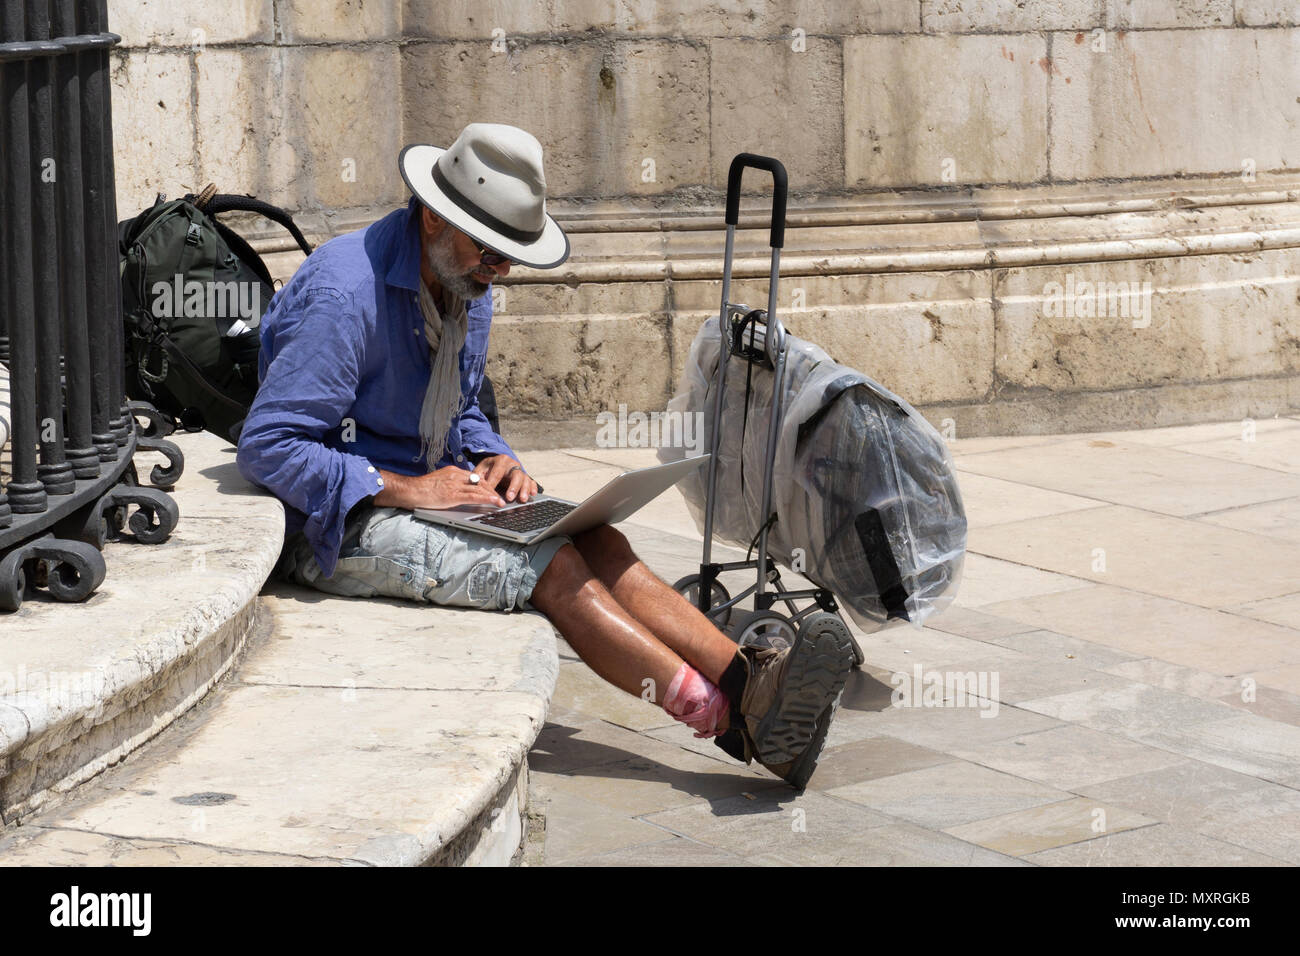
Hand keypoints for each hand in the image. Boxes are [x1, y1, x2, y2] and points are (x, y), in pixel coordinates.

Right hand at [373, 465, 505, 510]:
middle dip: (492, 490)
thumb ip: (449, 483)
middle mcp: (455, 475)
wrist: (410, 491)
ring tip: (501, 502)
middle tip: (500, 497)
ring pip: (479, 489)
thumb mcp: (438, 482)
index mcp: (452, 471)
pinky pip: (473, 497)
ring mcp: (454, 485)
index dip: (485, 484)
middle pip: (479, 481)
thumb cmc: (420, 489)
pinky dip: (486, 499)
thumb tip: (457, 490)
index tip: (492, 490)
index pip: (473, 477)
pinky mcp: (452, 495)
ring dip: (492, 496)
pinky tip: (494, 502)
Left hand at [472, 454, 537, 502]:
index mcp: (501, 460)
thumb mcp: (481, 469)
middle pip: (515, 475)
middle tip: (509, 497)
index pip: (497, 473)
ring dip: (524, 490)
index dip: (493, 484)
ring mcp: (520, 471)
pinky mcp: (525, 477)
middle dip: (513, 487)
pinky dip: (533, 488)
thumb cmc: (489, 468)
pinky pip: (531, 482)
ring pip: (525, 480)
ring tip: (522, 499)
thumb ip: (477, 476)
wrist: (498, 464)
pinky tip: (532, 494)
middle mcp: (513, 464)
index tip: (490, 494)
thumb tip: (474, 483)